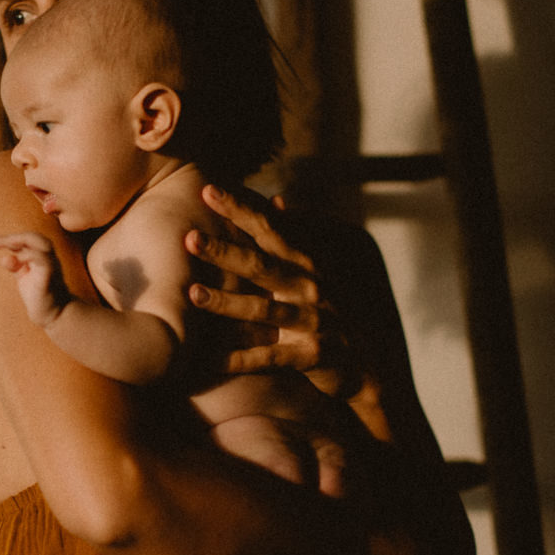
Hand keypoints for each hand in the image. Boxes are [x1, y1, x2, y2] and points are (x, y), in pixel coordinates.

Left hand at [0, 231, 71, 328]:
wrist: (52, 315)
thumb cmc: (38, 294)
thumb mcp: (23, 276)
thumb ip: (15, 265)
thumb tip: (4, 258)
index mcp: (40, 255)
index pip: (25, 239)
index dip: (7, 239)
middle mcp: (47, 256)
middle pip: (33, 237)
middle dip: (11, 237)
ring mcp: (51, 264)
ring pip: (41, 243)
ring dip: (20, 241)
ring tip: (4, 246)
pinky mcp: (50, 275)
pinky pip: (43, 259)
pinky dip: (29, 255)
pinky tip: (16, 261)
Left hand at [185, 185, 359, 397]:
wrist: (364, 363)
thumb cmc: (329, 310)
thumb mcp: (318, 271)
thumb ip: (296, 236)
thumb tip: (277, 200)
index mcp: (306, 264)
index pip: (270, 230)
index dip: (240, 210)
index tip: (208, 190)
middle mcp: (310, 288)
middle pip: (261, 266)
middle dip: (225, 252)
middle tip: (190, 238)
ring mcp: (312, 322)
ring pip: (263, 311)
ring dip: (227, 303)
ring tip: (193, 294)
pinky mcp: (312, 355)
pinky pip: (270, 357)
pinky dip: (240, 359)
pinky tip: (209, 360)